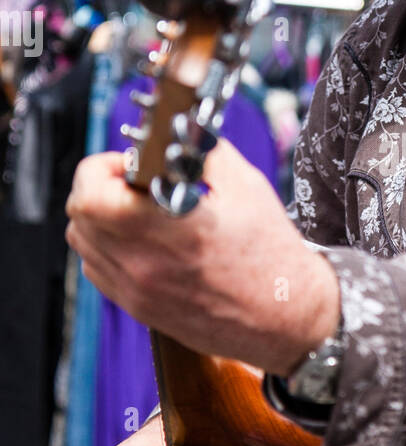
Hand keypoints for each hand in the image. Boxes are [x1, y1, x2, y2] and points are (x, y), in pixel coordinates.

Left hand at [65, 138, 340, 374]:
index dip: (104, 168)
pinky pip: (98, 270)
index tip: (130, 164)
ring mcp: (138, 291)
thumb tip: (179, 130)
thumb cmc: (272, 256)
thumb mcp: (246, 186)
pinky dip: (106, 248)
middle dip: (99, 188)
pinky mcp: (140, 308)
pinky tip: (139, 240)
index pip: (91, 193)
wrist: (287, 315)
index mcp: (167, 229)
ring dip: (99, 218)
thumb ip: (203, 151)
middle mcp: (144, 264)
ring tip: (135, 210)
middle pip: (79, 215)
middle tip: (132, 181)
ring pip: (83, 243)